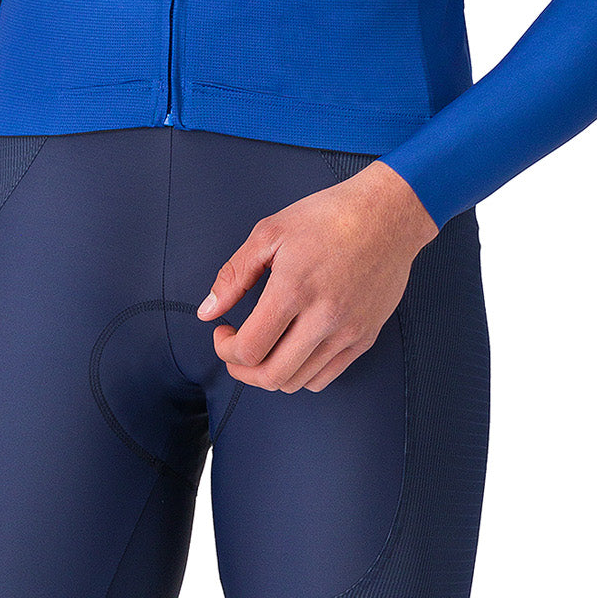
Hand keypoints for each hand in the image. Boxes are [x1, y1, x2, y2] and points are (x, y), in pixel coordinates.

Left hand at [196, 159, 438, 392]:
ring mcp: (348, 331)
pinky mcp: (366, 337)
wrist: (388, 214)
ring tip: (264, 347)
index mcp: (294, 289)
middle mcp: (324, 317)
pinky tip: (294, 349)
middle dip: (242, 370)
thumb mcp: (271, 231)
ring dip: (270, 374)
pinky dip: (302, 374)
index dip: (226, 349)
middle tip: (236, 349)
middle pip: (272, 376)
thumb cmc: (330, 215)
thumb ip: (235, 274)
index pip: (250, 348)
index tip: (223, 332)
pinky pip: (327, 377)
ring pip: (299, 383)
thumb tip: (208, 311)